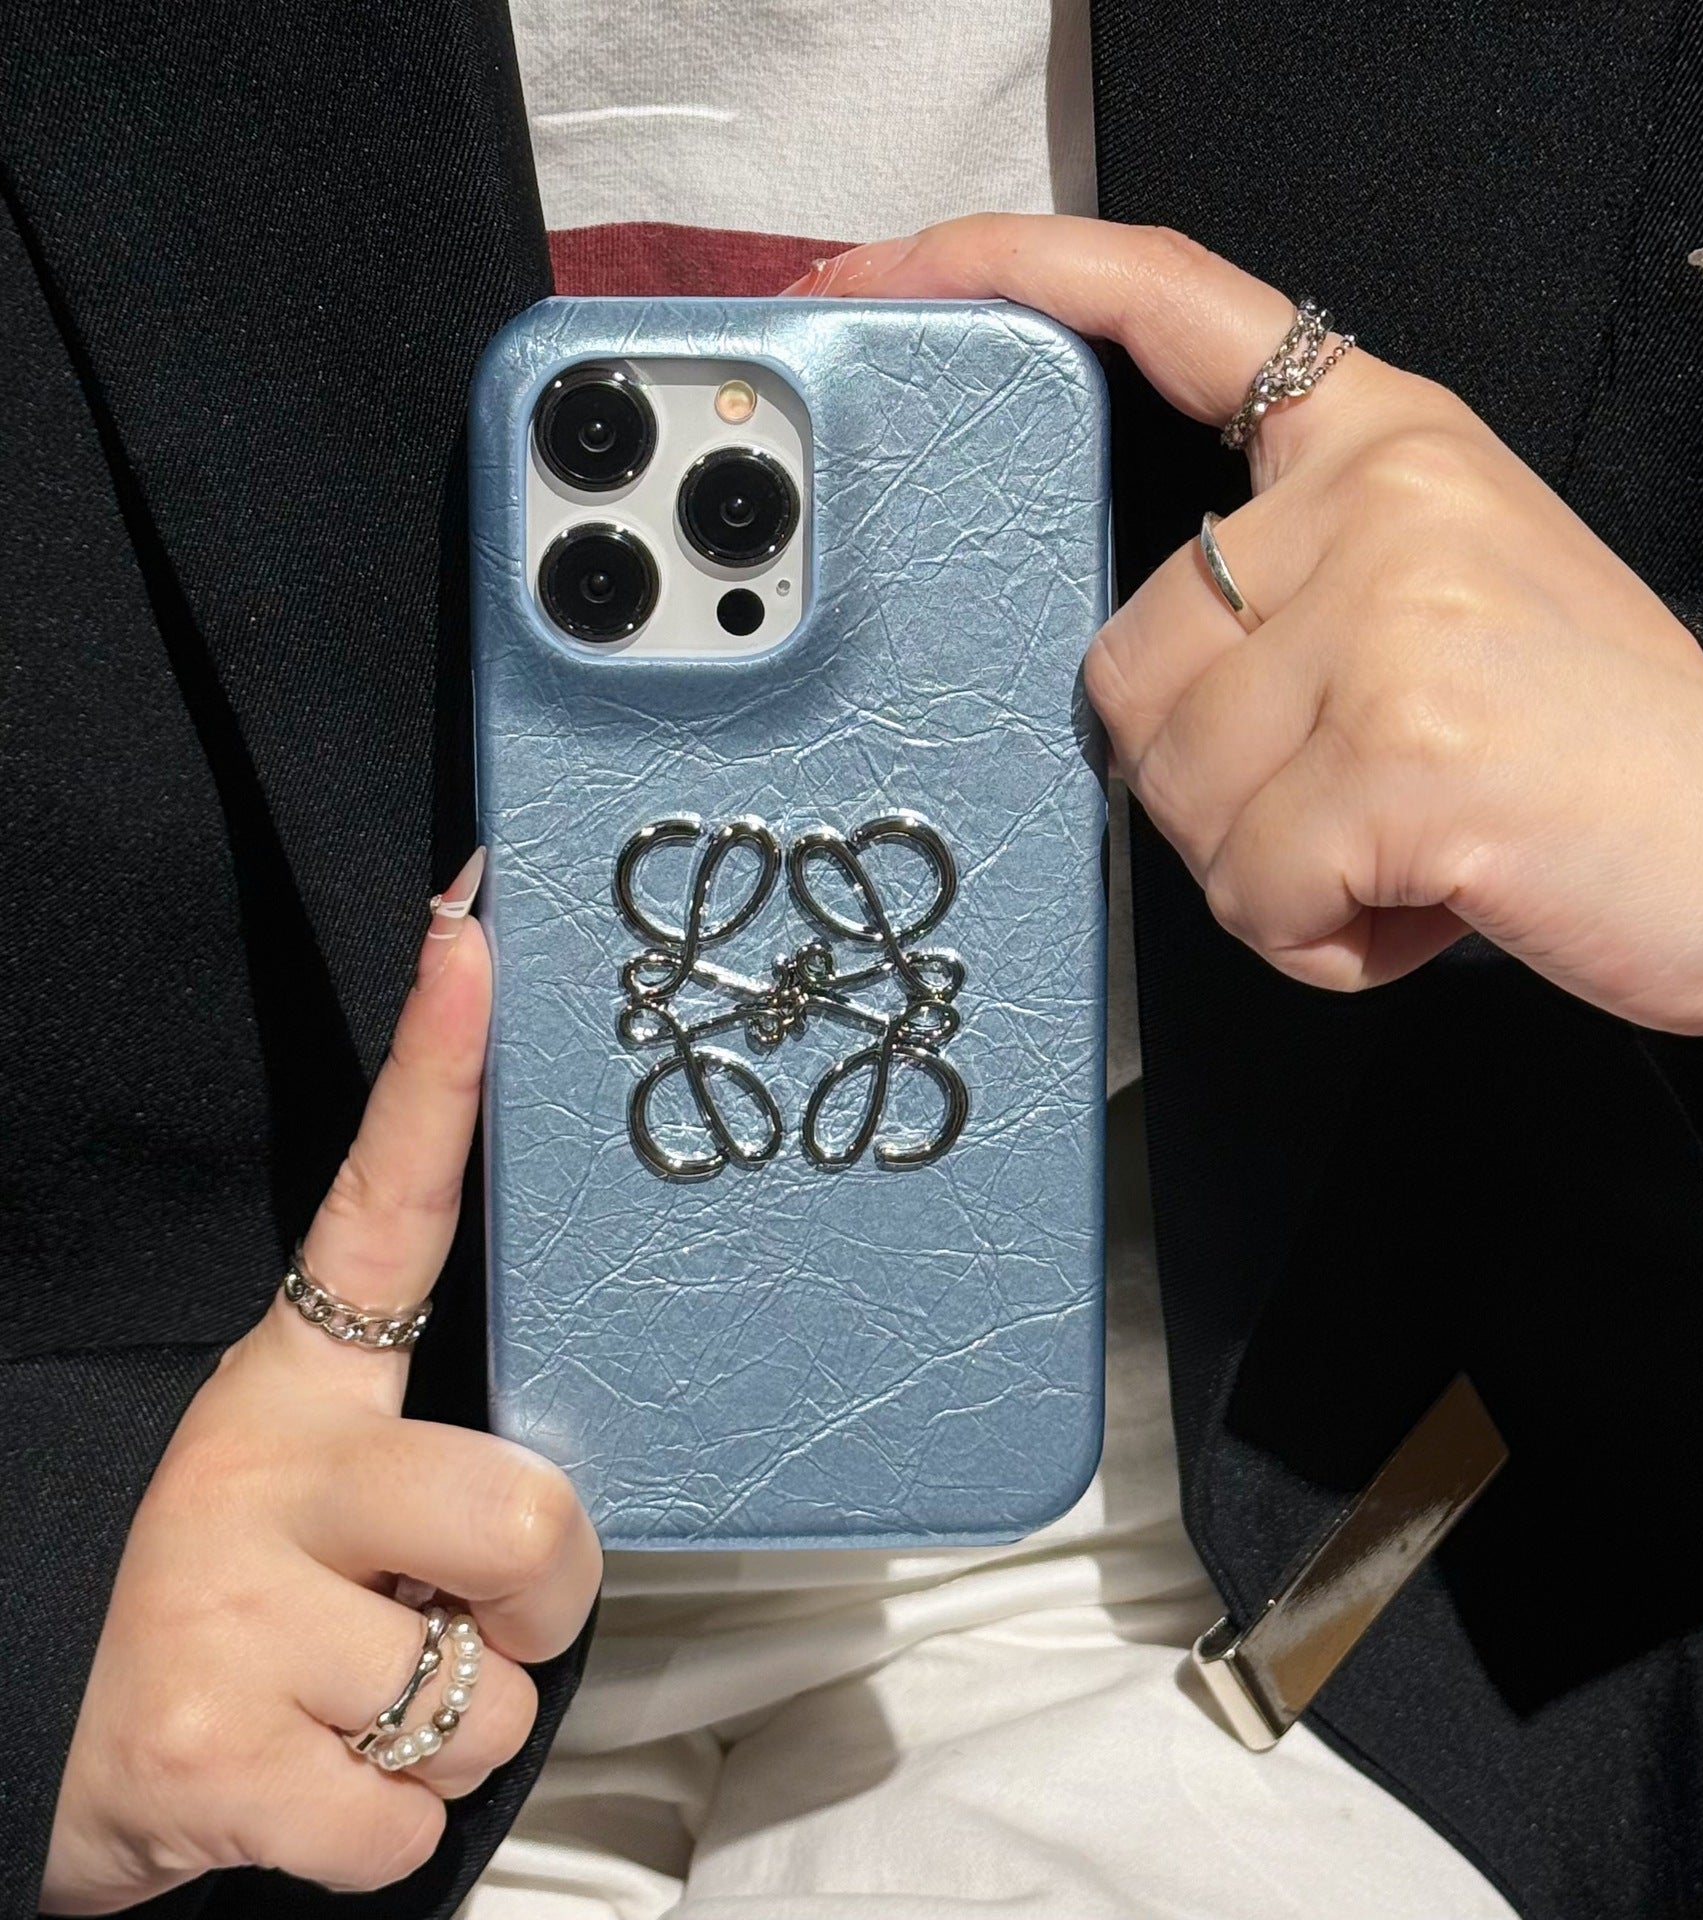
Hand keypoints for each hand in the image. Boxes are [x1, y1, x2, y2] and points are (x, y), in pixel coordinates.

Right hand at [41, 851, 601, 1912]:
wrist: (64, 1762)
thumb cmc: (244, 1613)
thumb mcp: (322, 1504)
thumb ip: (438, 1467)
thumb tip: (561, 1509)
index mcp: (298, 1385)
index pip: (385, 1200)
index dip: (437, 1068)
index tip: (475, 933)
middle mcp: (259, 1469)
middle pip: (535, 1522)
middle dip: (543, 1604)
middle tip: (469, 1616)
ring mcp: (221, 1614)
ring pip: (492, 1695)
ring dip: (454, 1730)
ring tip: (346, 1705)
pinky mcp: (200, 1763)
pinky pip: (410, 1820)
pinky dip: (385, 1834)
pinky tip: (300, 1791)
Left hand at [790, 217, 1702, 1034]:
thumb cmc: (1597, 748)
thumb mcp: (1447, 600)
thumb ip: (1290, 584)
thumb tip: (1133, 669)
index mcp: (1384, 440)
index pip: (1169, 307)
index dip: (1006, 273)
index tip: (876, 276)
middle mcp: (1378, 498)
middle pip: (1122, 661)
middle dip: (1208, 777)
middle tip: (1350, 798)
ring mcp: (1393, 614)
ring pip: (1175, 792)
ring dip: (1271, 868)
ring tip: (1409, 847)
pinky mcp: (1407, 748)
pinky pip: (1253, 892)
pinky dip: (1324, 942)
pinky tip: (1427, 903)